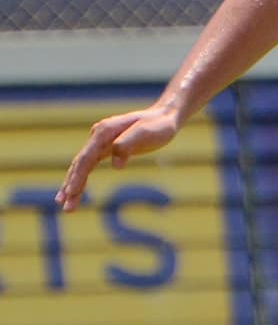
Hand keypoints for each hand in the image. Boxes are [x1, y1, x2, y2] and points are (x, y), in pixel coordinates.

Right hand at [56, 105, 182, 210]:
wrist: (164, 117)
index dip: (78, 176)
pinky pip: (89, 166)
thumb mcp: (146, 133)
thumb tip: (116, 165)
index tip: (71, 193)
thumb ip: (127, 146)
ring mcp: (100, 143)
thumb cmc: (158, 125)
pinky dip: (81, 179)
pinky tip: (75, 192)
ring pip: (81, 167)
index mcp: (104, 132)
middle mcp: (97, 136)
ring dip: (73, 186)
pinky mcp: (106, 149)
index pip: (86, 158)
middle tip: (66, 207)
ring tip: (65, 206)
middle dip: (71, 186)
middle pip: (79, 164)